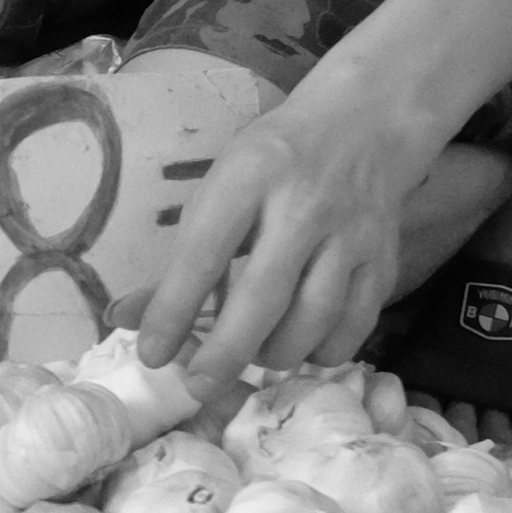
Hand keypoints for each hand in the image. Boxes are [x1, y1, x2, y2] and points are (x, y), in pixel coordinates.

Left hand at [135, 76, 442, 390]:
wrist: (363, 125)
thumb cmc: (273, 163)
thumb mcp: (219, 190)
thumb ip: (179, 259)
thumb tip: (127, 321)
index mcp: (250, 176)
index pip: (203, 254)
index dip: (173, 311)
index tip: (151, 354)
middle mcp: (306, 205)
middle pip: (264, 298)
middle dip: (225, 354)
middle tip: (197, 387)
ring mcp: (352, 235)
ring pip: (313, 320)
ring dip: (274, 354)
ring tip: (252, 356)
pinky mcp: (384, 261)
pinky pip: (354, 326)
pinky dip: (322, 351)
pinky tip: (300, 347)